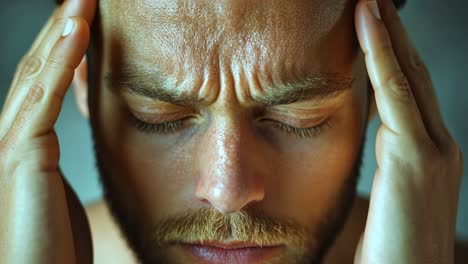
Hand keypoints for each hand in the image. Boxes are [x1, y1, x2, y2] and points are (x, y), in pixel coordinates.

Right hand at [0, 0, 95, 262]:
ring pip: (39, 74)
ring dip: (61, 31)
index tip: (85, 16)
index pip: (45, 80)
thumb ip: (54, 158)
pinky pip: (45, 98)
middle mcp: (10, 135)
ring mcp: (10, 143)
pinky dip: (62, 62)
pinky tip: (77, 32)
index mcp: (23, 142)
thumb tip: (74, 135)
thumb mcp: (55, 192)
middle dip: (60, 27)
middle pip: (39, 68)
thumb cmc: (50, 246)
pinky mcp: (20, 157)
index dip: (63, 45)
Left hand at [354, 0, 462, 262]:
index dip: (392, 52)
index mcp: (430, 150)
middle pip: (412, 73)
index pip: (408, 89)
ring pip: (407, 75)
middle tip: (373, 0)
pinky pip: (395, 95)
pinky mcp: (417, 158)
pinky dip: (383, 57)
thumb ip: (387, 154)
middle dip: (393, 32)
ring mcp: (434, 148)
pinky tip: (369, 27)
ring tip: (369, 2)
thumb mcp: (390, 189)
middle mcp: (439, 143)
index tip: (373, 23)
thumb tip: (374, 126)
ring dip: (388, 34)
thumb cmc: (392, 243)